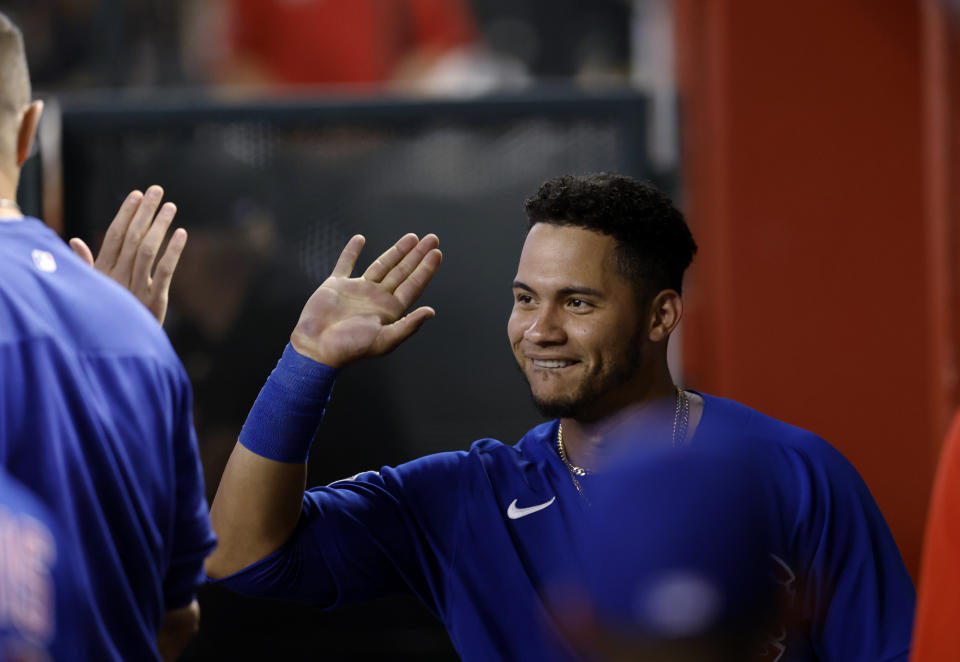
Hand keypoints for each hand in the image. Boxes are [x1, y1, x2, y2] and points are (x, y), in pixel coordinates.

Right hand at [69, 185, 186, 324]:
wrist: (118, 351)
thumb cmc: (106, 317)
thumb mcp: (95, 290)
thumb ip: (87, 266)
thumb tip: (76, 241)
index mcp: (104, 272)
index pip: (114, 236)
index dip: (125, 214)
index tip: (136, 194)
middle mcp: (118, 276)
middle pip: (132, 237)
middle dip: (144, 212)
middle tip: (156, 189)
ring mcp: (136, 288)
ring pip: (147, 250)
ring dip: (159, 226)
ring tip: (170, 206)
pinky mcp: (154, 300)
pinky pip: (165, 271)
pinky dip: (173, 252)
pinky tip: (181, 233)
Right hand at [291, 233, 441, 367]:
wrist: (317, 348)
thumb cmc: (351, 348)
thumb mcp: (384, 340)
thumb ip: (408, 325)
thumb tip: (431, 311)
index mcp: (390, 310)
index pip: (413, 285)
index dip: (426, 269)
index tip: (437, 253)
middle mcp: (377, 298)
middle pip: (402, 271)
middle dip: (417, 255)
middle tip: (432, 239)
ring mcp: (357, 290)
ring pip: (382, 265)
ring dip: (397, 251)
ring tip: (412, 237)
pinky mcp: (336, 285)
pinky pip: (346, 263)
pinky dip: (352, 251)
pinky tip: (360, 239)